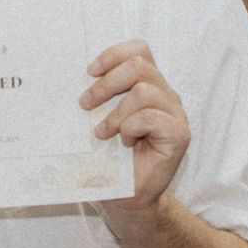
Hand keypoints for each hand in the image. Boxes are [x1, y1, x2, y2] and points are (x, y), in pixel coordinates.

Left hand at [81, 40, 188, 209]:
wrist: (128, 196)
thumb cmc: (111, 159)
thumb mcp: (99, 122)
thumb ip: (98, 99)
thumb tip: (68, 78)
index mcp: (149, 85)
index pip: (139, 50)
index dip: (113, 54)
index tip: (89, 72)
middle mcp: (165, 95)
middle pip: (139, 66)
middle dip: (106, 84)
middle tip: (85, 104)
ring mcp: (175, 114)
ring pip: (144, 92)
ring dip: (116, 113)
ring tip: (104, 133)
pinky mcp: (179, 134)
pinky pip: (151, 118)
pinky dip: (130, 129)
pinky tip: (125, 144)